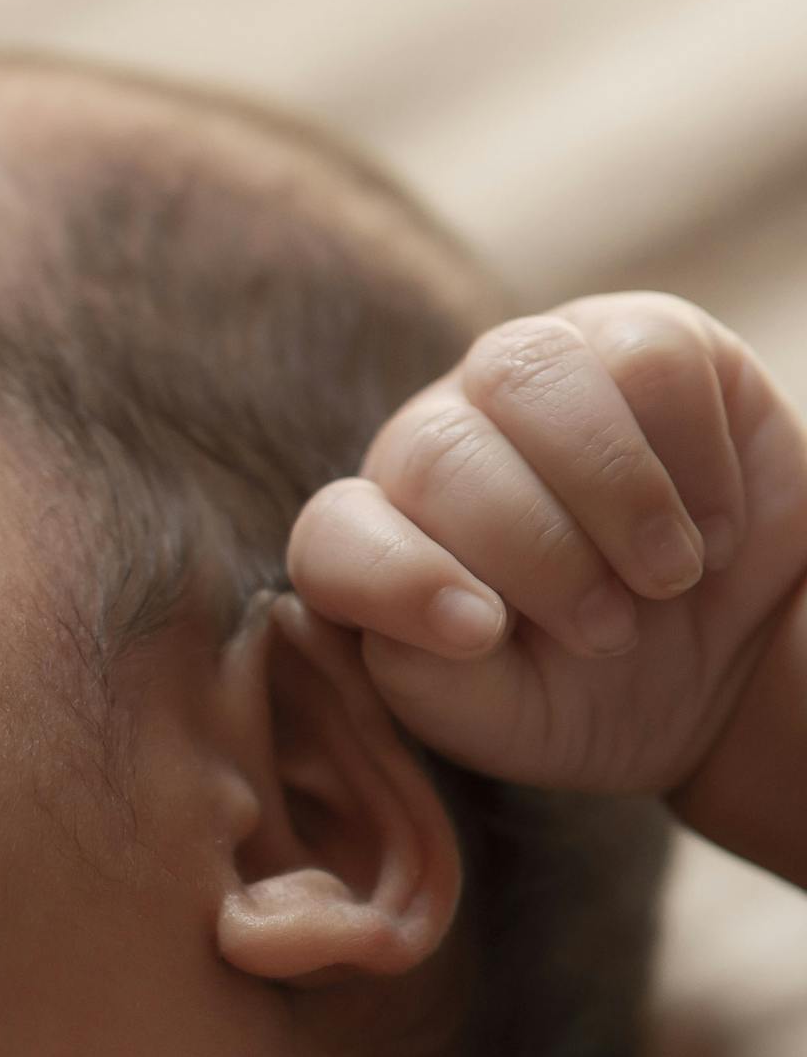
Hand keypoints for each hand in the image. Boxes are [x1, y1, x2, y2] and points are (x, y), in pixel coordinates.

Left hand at [286, 291, 806, 799]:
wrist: (723, 661)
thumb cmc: (583, 692)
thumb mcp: (507, 717)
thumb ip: (435, 682)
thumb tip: (428, 624)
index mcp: (378, 537)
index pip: (334, 534)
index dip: (395, 578)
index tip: (483, 634)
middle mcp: (437, 441)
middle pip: (434, 453)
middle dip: (534, 552)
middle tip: (610, 633)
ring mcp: (530, 376)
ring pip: (527, 371)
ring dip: (612, 489)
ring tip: (667, 578)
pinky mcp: (637, 339)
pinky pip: (647, 357)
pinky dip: (693, 452)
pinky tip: (714, 527)